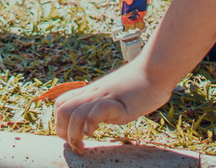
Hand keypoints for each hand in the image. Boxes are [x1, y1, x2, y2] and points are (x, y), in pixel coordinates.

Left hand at [53, 59, 174, 154]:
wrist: (155, 70)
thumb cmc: (139, 83)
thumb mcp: (114, 93)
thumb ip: (102, 103)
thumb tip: (95, 119)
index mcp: (91, 92)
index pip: (61, 104)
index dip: (60, 123)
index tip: (70, 137)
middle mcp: (94, 94)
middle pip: (62, 110)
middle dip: (62, 132)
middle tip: (75, 146)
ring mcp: (105, 97)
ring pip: (74, 113)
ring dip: (74, 134)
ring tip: (82, 145)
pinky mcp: (119, 102)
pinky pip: (97, 111)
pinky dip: (91, 124)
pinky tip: (95, 132)